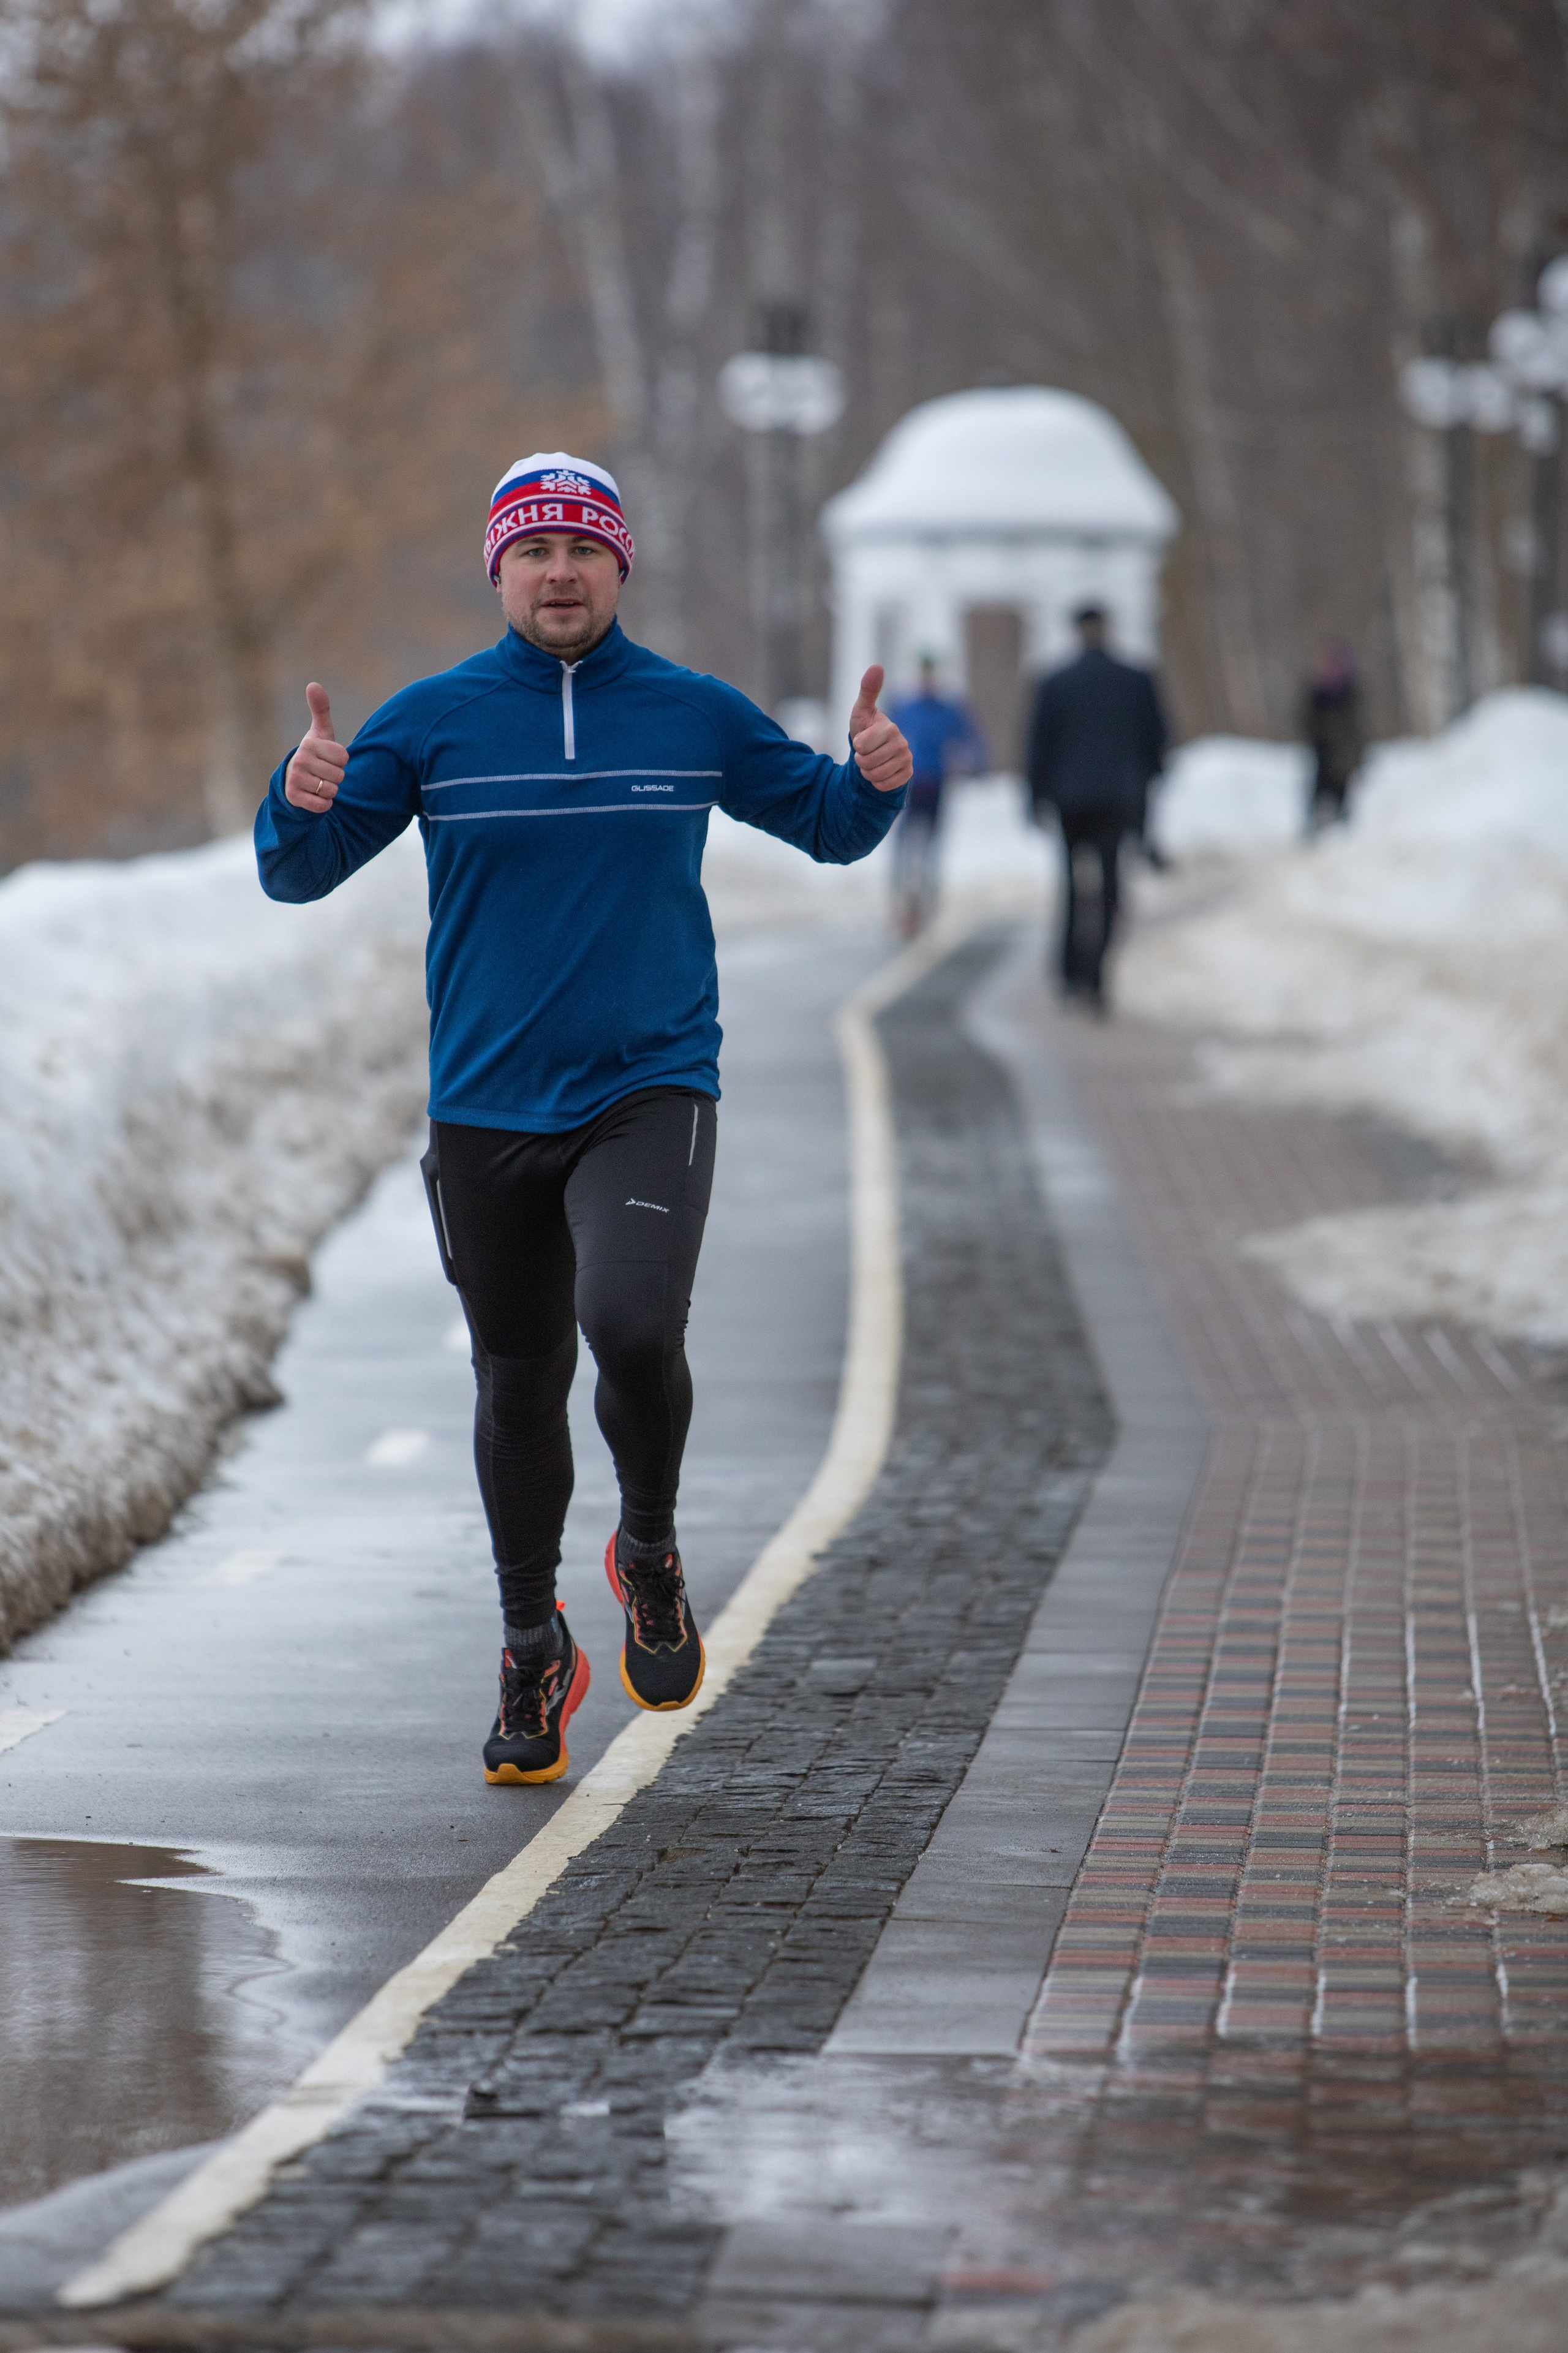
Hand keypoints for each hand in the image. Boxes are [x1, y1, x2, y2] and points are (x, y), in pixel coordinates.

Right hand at [283, 682, 346, 812]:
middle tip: (323, 773)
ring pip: (332, 791)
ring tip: (318, 783)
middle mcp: (300, 760)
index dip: (341, 761)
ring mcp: (296, 779)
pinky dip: (324, 804)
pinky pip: (323, 805)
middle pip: (340, 775)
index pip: (344, 757)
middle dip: (336, 777)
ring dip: (330, 791)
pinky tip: (315, 796)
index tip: (329, 759)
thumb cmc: (314, 754)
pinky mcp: (295, 798)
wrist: (293, 780)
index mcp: (309, 744)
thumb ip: (321, 710)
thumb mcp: (320, 733)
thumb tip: (313, 684)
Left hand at [849, 665, 913, 793]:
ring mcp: (906, 760)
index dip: (856, 746)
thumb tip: (877, 666)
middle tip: (865, 753)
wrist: (876, 753)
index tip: (861, 741)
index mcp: (890, 728)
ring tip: (871, 762)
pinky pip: (885, 786)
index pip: (861, 745)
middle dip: (860, 761)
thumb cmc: (866, 729)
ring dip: (867, 772)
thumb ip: (868, 690)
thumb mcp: (861, 711)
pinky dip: (877, 783)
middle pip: (867, 762)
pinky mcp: (907, 774)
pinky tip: (880, 772)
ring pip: (875, 775)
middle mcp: (902, 743)